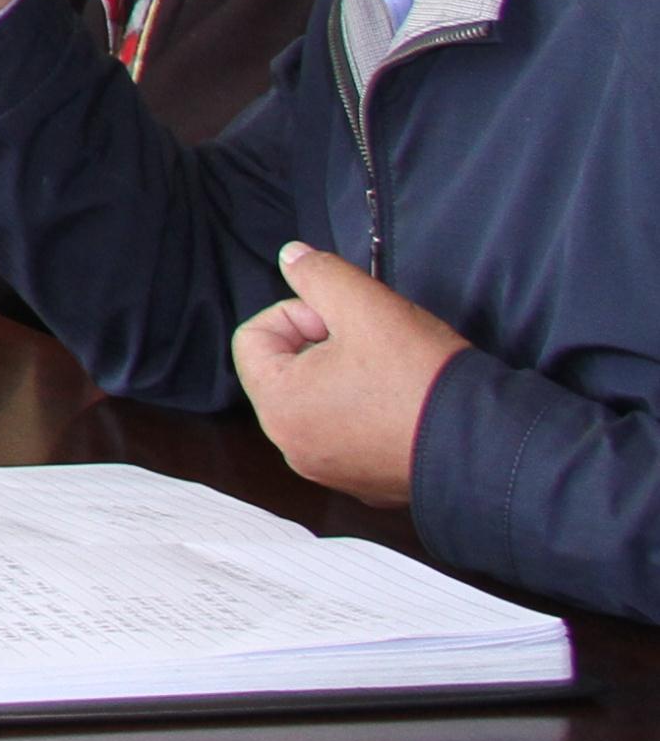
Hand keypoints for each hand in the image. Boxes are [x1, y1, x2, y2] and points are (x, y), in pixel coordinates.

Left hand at [232, 244, 469, 504]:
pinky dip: (363, 410)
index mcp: (278, 406)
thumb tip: (290, 257)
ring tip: (389, 367)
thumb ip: (318, 274)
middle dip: (319, 343)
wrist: (489, 443)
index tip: (341, 318)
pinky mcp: (364, 482)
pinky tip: (401, 400)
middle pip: (282, 370)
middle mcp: (291, 446)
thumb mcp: (365, 304)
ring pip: (315, 400)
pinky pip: (345, 432)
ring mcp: (327, 469)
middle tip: (369, 339)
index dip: (296, 313)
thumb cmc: (419, 375)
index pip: (252, 338)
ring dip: (342, 374)